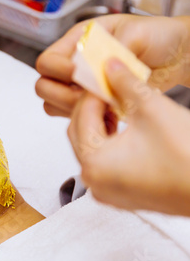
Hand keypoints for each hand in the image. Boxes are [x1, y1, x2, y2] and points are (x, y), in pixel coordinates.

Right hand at [35, 14, 189, 116]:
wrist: (176, 56)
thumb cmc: (156, 36)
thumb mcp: (137, 31)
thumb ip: (116, 47)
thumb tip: (100, 67)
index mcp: (78, 41)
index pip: (47, 60)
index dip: (58, 70)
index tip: (78, 74)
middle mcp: (73, 64)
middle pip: (43, 86)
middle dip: (63, 94)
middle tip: (90, 95)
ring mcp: (80, 87)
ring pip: (53, 105)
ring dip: (73, 109)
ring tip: (102, 105)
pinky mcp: (91, 104)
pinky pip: (73, 117)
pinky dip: (86, 120)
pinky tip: (108, 115)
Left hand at [68, 58, 189, 215]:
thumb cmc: (187, 156)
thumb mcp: (153, 109)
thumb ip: (126, 84)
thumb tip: (111, 65)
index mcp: (93, 162)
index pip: (81, 116)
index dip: (93, 91)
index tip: (103, 75)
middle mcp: (93, 181)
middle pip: (79, 132)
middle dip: (93, 107)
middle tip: (110, 87)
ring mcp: (106, 191)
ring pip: (90, 147)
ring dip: (100, 123)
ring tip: (118, 104)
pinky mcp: (121, 195)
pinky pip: (103, 163)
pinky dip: (109, 142)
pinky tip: (124, 126)